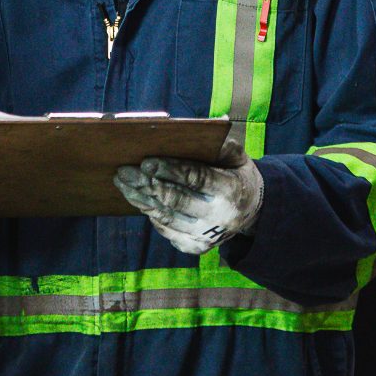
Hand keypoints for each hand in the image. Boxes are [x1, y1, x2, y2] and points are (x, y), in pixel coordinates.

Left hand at [112, 148, 263, 254]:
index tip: (146, 161)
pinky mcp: (195, 247)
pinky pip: (166, 229)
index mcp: (231, 192)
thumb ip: (221, 145)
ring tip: (123, 183)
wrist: (252, 213)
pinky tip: (137, 198)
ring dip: (141, 199)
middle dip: (147, 184)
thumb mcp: (238, 158)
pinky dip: (150, 213)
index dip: (170, 170)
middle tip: (124, 171)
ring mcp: (206, 236)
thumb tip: (200, 129)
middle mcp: (219, 218)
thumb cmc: (237, 176)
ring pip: (166, 216)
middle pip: (176, 200)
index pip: (196, 179)